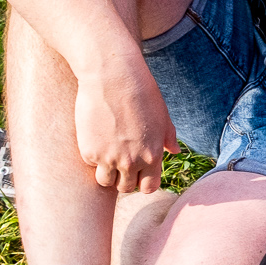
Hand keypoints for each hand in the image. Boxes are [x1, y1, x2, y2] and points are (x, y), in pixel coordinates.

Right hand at [73, 56, 177, 195]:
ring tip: (107, 153)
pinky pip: (92, 164)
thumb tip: (175, 151)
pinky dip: (93, 155)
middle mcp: (132, 162)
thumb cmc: (141, 92)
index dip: (143, 181)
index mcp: (153, 156)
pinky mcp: (89, 152)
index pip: (149, 187)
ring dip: (107, 172)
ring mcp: (109, 159)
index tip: (138, 172)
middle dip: (124, 178)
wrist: (113, 77)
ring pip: (106, 182)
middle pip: (126, 188)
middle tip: (120, 161)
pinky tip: (96, 136)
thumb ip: (168, 137)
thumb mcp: (162, 115)